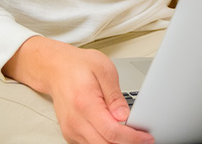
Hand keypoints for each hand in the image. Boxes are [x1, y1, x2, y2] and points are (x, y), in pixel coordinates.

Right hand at [3, 36, 153, 143]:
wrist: (56, 69)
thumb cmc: (78, 66)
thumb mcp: (104, 69)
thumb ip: (115, 94)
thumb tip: (124, 115)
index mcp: (85, 103)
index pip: (111, 132)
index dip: (132, 138)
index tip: (146, 137)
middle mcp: (75, 121)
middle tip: (142, 137)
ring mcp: (71, 129)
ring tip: (131, 134)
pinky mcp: (70, 133)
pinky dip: (105, 142)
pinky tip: (115, 133)